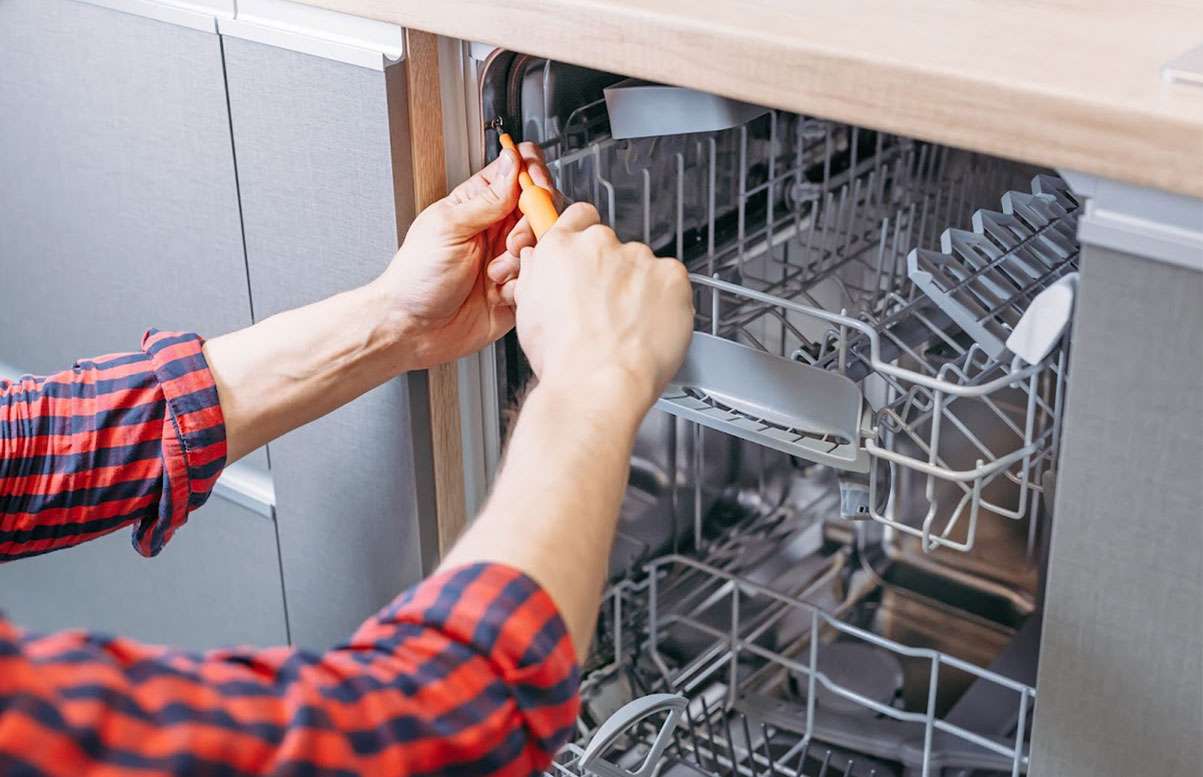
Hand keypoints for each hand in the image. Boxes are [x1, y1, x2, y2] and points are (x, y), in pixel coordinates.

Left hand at [371, 142, 552, 369]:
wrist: (415, 329)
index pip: (518, 170)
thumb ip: (488, 198)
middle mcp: (498, 228)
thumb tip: (513, 161)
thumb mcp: (449, 227)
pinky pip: (540, 278)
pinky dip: (523, 286)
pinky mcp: (518, 288)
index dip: (533, 174)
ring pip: (544, 245)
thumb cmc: (417, 277)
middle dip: (531, 225)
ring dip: (522, 259)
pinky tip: (499, 293)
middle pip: (541, 207)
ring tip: (495, 274)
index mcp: (478, 203)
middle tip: (509, 243)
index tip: (534, 190)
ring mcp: (510, 258)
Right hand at [512, 203, 694, 411]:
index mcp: (561, 248)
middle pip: (613, 247)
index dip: (585, 235)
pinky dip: (667, 299)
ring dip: (640, 287)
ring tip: (628, 326)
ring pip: (643, 266)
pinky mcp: (672, 275)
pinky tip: (650, 326)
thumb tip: (539, 260)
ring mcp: (639, 258)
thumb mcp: (528, 312)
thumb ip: (536, 274)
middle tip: (607, 309)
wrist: (598, 384)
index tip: (590, 254)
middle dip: (613, 271)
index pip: (580, 216)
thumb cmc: (564, 358)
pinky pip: (672, 281)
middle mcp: (600, 244)